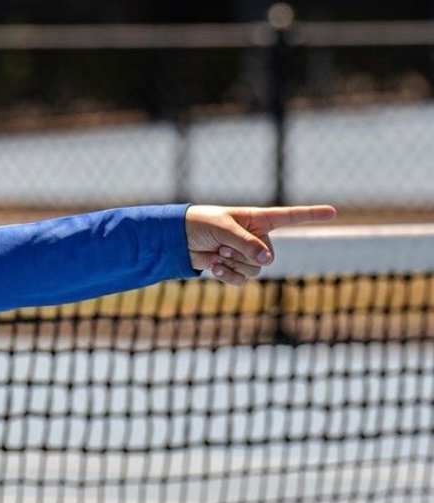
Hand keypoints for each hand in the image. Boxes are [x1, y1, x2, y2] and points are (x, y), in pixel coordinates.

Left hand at [185, 204, 336, 285]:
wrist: (179, 239)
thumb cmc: (202, 224)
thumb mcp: (225, 229)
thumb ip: (247, 243)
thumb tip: (268, 260)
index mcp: (259, 219)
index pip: (291, 217)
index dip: (311, 215)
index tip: (333, 211)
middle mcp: (257, 237)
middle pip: (268, 257)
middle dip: (245, 255)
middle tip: (224, 245)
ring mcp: (246, 255)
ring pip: (255, 271)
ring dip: (234, 265)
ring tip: (218, 252)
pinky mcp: (234, 268)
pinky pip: (241, 280)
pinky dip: (228, 276)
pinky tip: (214, 267)